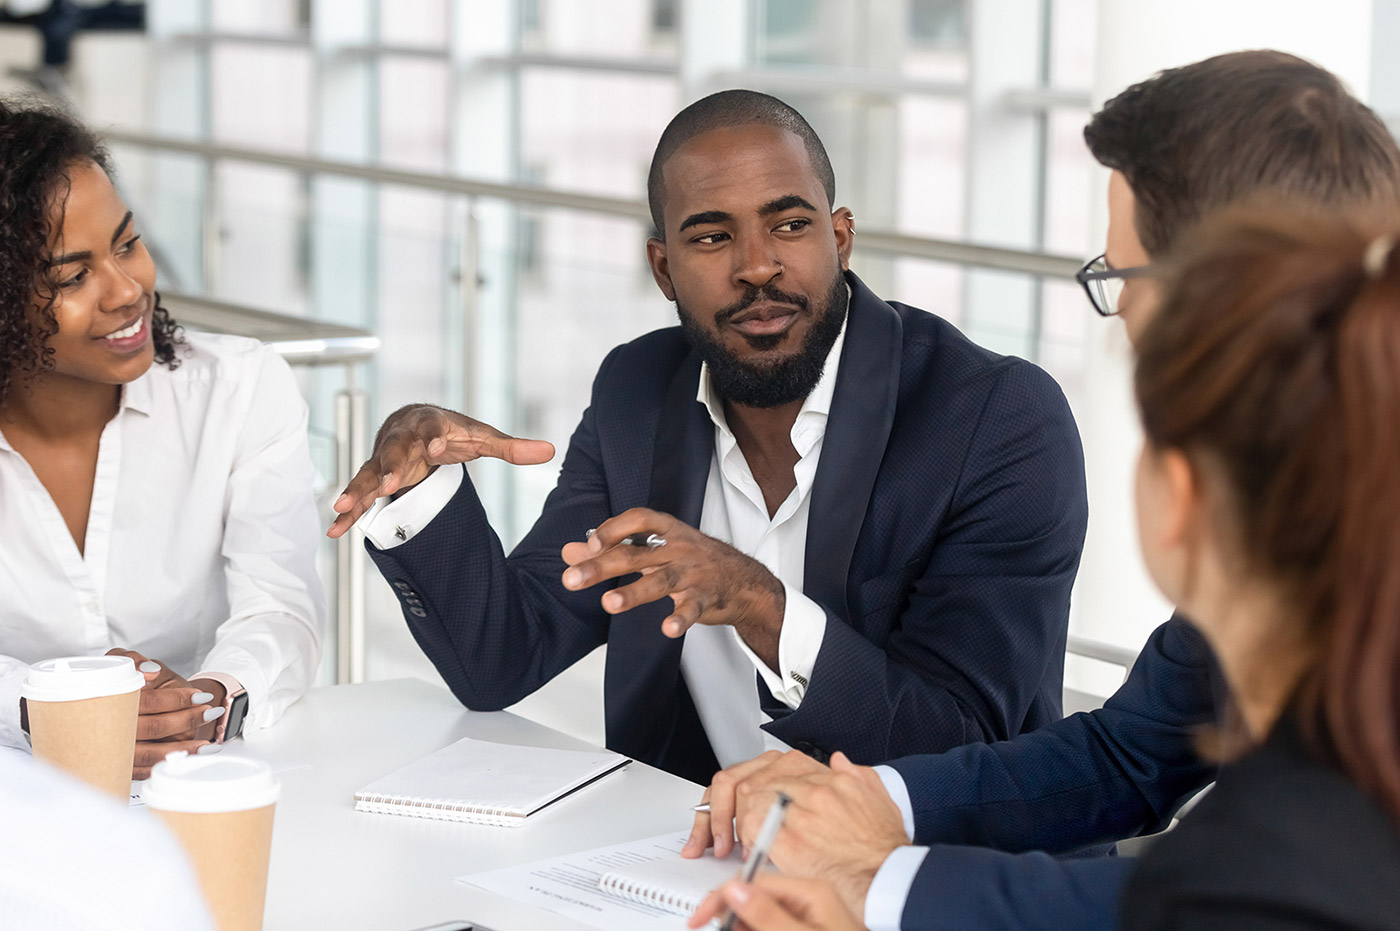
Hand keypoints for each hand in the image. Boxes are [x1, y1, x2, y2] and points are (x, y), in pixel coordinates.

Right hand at [106, 649, 221, 779]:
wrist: (154, 707)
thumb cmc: (150, 686)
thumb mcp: (144, 667)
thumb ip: (138, 662)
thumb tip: (148, 671)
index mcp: (107, 697)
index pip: (145, 700)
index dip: (174, 699)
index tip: (200, 696)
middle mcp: (108, 726)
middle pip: (150, 727)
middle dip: (184, 721)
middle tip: (210, 712)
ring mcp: (113, 748)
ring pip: (147, 753)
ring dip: (181, 748)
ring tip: (208, 743)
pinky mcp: (121, 764)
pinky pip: (145, 770)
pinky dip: (169, 764)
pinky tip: (194, 758)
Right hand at [326, 404, 553, 537]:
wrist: (414, 422)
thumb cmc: (450, 431)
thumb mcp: (481, 437)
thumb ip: (511, 447)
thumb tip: (550, 451)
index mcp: (430, 425)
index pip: (432, 430)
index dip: (433, 438)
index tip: (435, 449)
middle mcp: (402, 439)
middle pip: (394, 451)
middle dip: (391, 466)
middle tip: (390, 482)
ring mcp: (384, 459)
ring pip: (369, 473)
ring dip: (357, 490)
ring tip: (343, 506)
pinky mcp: (375, 478)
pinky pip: (359, 495)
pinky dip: (348, 513)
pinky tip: (335, 530)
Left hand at [560, 508, 784, 665]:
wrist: (744, 581)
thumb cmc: (691, 560)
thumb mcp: (654, 549)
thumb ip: (611, 549)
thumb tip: (568, 552)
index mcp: (667, 531)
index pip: (638, 520)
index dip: (612, 529)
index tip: (588, 545)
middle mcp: (678, 548)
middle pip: (636, 554)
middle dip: (601, 566)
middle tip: (570, 580)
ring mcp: (693, 573)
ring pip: (660, 581)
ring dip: (634, 593)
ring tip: (608, 604)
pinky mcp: (706, 598)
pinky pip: (692, 609)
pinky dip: (681, 619)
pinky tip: (668, 629)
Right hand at [688, 875, 864, 930]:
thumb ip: (770, 915)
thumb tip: (735, 890)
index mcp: (811, 890)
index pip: (754, 883)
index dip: (721, 899)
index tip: (700, 916)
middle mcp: (810, 896)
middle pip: (754, 896)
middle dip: (731, 913)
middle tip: (712, 924)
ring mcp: (809, 911)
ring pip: (762, 908)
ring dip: (744, 921)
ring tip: (732, 925)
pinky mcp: (809, 921)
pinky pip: (775, 916)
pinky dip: (757, 924)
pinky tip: (749, 926)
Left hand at [696, 750, 904, 917]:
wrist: (889, 877)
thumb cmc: (884, 848)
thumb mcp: (877, 798)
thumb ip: (856, 775)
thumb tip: (839, 761)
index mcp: (830, 777)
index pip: (780, 769)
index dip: (762, 789)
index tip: (756, 804)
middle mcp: (813, 789)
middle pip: (758, 780)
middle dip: (739, 802)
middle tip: (731, 822)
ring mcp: (799, 811)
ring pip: (750, 799)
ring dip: (737, 819)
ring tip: (735, 837)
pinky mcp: (788, 839)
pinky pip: (751, 827)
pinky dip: (742, 836)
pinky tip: (745, 849)